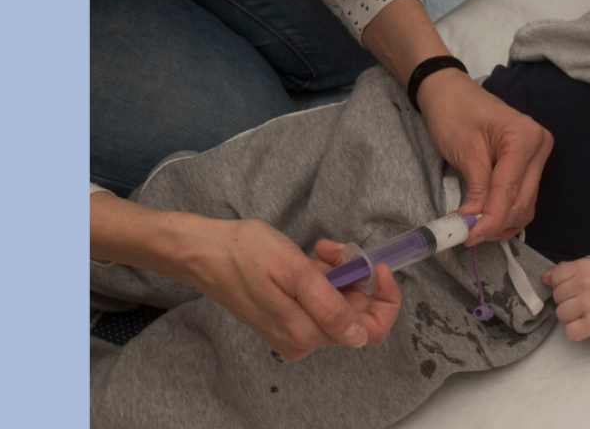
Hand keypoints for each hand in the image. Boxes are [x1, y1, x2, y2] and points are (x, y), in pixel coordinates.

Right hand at [182, 218, 400, 360]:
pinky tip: (307, 260)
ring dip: (337, 273)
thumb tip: (359, 337)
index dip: (385, 299)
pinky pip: (321, 300)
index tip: (378, 267)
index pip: (370, 331)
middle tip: (335, 250)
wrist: (204, 252)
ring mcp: (294, 330)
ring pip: (339, 302)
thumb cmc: (245, 254)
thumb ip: (330, 307)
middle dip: (354, 277)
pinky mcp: (287, 317)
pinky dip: (323, 277)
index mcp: (306, 334)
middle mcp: (302, 340)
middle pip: (355, 313)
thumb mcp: (295, 272)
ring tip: (317, 251)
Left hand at [417, 71, 553, 242]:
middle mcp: (539, 145)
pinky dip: (507, 214)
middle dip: (496, 223)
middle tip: (466, 236)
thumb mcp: (465, 152)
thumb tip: (475, 224)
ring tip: (473, 229)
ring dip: (502, 222)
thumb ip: (476, 190)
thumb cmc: (454, 113)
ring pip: (526, 204)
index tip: (469, 237)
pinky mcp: (530, 165)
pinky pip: (524, 198)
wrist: (451, 94)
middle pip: (523, 200)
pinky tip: (487, 221)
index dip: (491, 219)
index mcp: (525, 137)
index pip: (510, 190)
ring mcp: (537, 155)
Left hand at [542, 258, 589, 340]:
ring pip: (561, 314)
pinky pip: (570, 331)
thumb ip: (565, 271)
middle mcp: (587, 283)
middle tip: (582, 299)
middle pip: (557, 296)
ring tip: (584, 311)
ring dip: (571, 315)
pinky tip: (585, 323)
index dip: (563, 283)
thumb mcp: (587, 270)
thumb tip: (544, 278)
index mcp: (585, 267)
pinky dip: (576, 330)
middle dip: (567, 299)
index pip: (556, 277)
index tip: (575, 286)